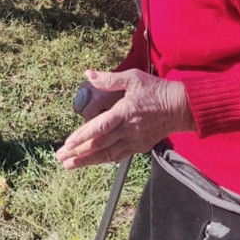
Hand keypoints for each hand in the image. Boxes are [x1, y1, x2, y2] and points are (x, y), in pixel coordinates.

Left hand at [55, 69, 194, 169]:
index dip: (83, 136)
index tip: (68, 142)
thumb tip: (88, 74)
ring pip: (106, 154)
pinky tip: (89, 162)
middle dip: (77, 152)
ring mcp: (134, 140)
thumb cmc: (156, 90)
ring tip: (68, 165)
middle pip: (99, 144)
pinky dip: (102, 160)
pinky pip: (117, 156)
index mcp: (125, 111)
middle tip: (59, 156)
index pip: (100, 127)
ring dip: (86, 160)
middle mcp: (129, 129)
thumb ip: (109, 79)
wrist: (180, 107)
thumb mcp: (133, 78)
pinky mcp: (139, 146)